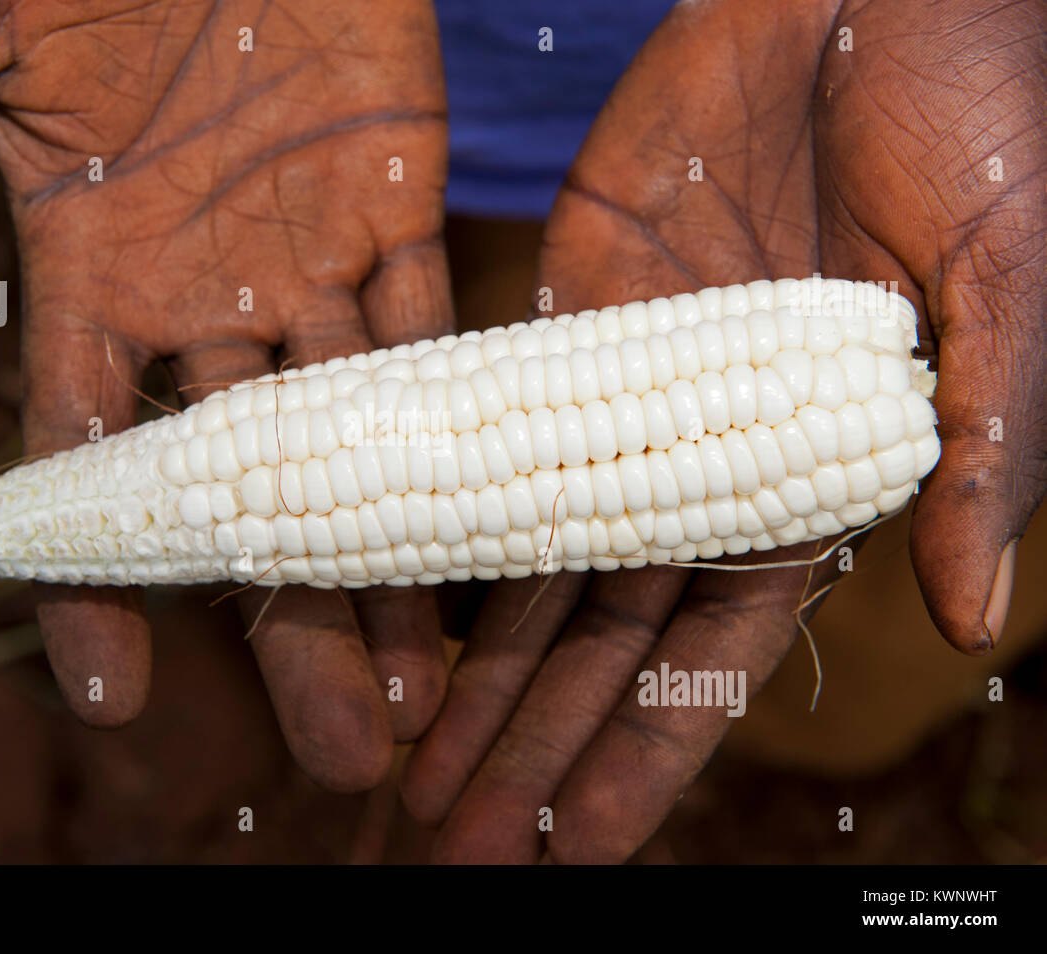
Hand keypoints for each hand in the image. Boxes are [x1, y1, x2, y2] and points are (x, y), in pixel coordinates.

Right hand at [0, 0, 454, 789]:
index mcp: (92, 269)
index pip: (90, 462)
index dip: (96, 580)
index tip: (112, 698)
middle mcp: (203, 295)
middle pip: (253, 491)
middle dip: (293, 619)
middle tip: (345, 751)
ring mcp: (306, 260)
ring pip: (357, 441)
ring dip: (395, 562)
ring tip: (426, 690)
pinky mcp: (397, 206)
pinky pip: (438, 336)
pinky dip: (466, 425)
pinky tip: (498, 526)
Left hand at [403, 0, 1044, 860]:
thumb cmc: (985, 132)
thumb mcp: (1011, 294)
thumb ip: (982, 450)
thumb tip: (965, 618)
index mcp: (807, 485)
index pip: (714, 656)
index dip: (643, 754)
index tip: (578, 848)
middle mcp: (698, 460)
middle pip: (601, 634)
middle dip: (534, 739)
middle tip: (459, 836)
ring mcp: (620, 394)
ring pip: (528, 554)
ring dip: (474, 661)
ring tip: (415, 761)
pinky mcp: (562, 316)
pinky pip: (483, 431)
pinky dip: (436, 509)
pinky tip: (382, 592)